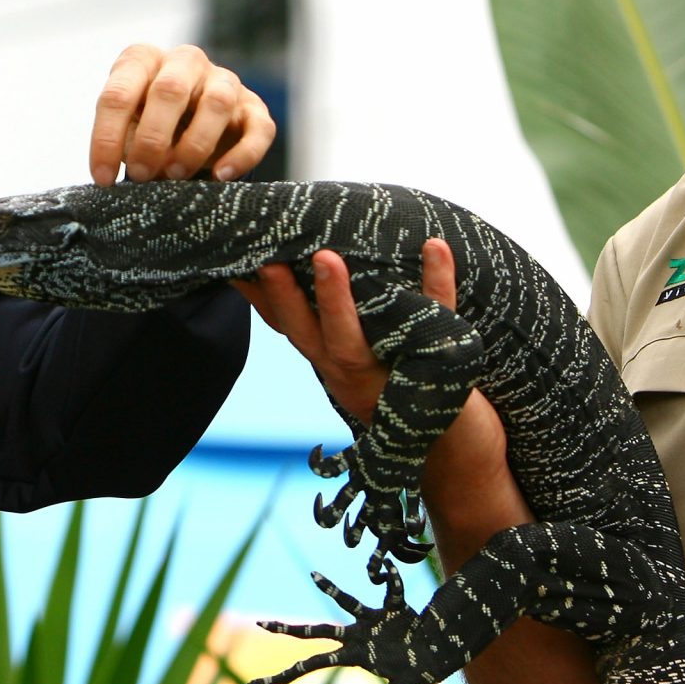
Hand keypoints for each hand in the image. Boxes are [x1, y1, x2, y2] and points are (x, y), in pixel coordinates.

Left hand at [89, 43, 274, 185]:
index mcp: (143, 60)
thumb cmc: (149, 128)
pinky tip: (221, 176)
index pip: (118, 93)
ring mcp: (223, 80)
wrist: (192, 129)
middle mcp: (184, 61)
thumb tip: (131, 173)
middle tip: (142, 174)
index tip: (102, 178)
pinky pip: (257, 128)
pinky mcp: (254, 107)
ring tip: (176, 174)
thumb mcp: (127, 130)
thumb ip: (126, 143)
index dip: (106, 138)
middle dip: (152, 138)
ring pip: (217, 102)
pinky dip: (242, 155)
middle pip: (169, 90)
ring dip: (194, 144)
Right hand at [237, 241, 526, 534]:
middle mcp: (350, 369)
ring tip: (326, 258)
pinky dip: (438, 280)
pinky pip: (438, 317)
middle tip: (270, 262)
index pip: (287, 327)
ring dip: (338, 301)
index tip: (235, 264)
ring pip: (355, 340)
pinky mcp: (437, 359)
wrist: (450, 437)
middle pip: (312, 335)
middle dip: (288, 300)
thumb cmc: (389, 381)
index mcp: (329, 359)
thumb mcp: (343, 353)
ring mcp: (389, 366)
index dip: (260, 298)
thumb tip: (284, 264)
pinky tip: (436, 246)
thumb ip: (314, 316)